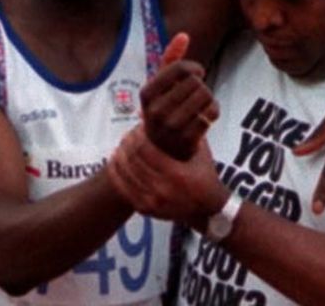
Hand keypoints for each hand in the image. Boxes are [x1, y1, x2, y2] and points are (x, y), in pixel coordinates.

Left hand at [107, 125, 226, 228]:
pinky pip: (122, 188)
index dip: (138, 136)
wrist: (208, 210)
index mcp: (177, 174)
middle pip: (132, 160)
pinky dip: (116, 173)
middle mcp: (162, 190)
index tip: (139, 128)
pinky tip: (116, 161)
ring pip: (125, 173)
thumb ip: (186, 131)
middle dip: (127, 143)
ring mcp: (152, 202)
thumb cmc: (205, 176)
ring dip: (120, 155)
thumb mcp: (201, 152)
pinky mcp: (145, 210)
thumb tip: (168, 113)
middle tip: (128, 134)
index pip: (145, 149)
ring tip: (122, 145)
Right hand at [141, 32, 218, 160]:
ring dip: (209, 99)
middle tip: (197, 95)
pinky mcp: (186, 141)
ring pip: (206, 97)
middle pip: (196, 83)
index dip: (194, 68)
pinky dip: (213, 113)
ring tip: (201, 106)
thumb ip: (171, 59)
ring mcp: (170, 128)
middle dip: (202, 86)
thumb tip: (184, 35)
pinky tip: (205, 117)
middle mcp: (154, 111)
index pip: (180, 68)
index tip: (197, 74)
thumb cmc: (165, 109)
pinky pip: (211, 115)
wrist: (163, 151)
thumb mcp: (161, 86)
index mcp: (146, 94)